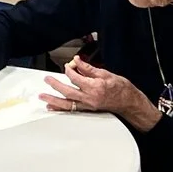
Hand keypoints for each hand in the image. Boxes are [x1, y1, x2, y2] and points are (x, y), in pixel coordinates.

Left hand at [41, 55, 160, 129]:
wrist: (129, 102)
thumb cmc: (121, 88)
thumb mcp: (106, 73)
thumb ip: (89, 68)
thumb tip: (77, 61)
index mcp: (95, 86)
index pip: (76, 77)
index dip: (70, 70)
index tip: (68, 66)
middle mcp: (90, 98)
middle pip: (68, 91)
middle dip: (55, 85)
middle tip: (47, 79)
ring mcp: (88, 105)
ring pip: (67, 103)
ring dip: (53, 100)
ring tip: (43, 97)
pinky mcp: (88, 109)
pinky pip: (72, 109)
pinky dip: (61, 108)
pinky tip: (52, 106)